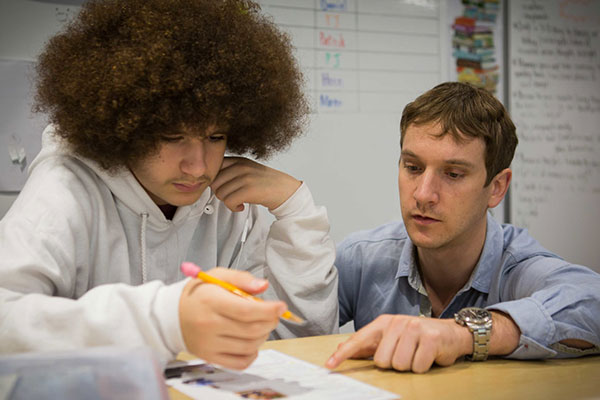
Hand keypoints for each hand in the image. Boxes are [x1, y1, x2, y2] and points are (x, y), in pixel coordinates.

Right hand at [179, 267, 286, 369]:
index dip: (269, 310)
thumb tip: (264, 286)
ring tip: (261, 325)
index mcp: (211, 301)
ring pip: (249, 346)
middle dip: (270, 321)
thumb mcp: (217, 277)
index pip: (246, 311)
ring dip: (263, 336)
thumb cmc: (198, 294)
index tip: (281, 306)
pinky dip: (252, 354)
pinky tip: (251, 341)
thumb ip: (241, 279)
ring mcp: (209, 344)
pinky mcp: (210, 357)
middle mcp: (209, 325)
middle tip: (273, 314)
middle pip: (251, 329)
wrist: (172, 315)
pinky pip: (240, 362)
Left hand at [210, 157, 300, 211]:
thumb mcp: (247, 170)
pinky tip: (241, 206)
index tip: (221, 188)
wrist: (285, 190)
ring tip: (238, 201)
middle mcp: (240, 166)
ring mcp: (245, 177)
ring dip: (227, 202)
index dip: (213, 181)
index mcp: (238, 160)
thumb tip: (210, 181)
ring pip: (220, 193)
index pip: (213, 168)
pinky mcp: (248, 190)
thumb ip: (230, 171)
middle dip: (220, 193)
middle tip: (231, 196)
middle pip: (213, 182)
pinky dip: (233, 207)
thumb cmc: (266, 183)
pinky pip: (228, 201)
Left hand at [325, 314, 471, 372]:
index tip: (329, 365)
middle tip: (406, 354)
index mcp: (385, 322)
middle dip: (394, 364)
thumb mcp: (391, 338)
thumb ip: (368, 345)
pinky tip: (428, 356)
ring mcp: (414, 329)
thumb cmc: (417, 338)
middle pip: (382, 361)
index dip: (344, 354)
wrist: (450, 333)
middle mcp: (398, 322)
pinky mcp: (430, 338)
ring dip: (410, 366)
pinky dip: (423, 366)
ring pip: (400, 365)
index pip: (360, 339)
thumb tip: (342, 350)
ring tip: (417, 355)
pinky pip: (417, 367)